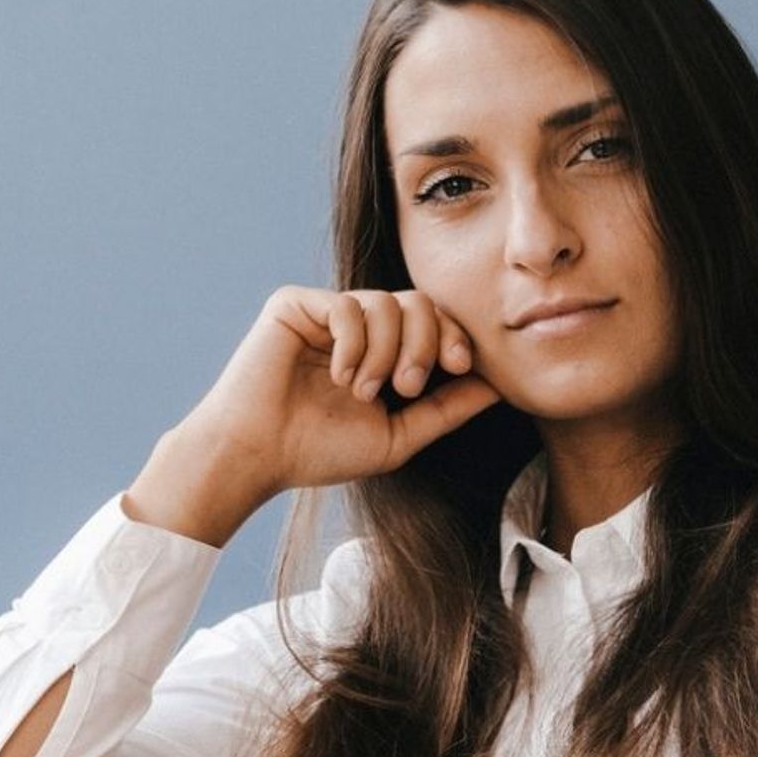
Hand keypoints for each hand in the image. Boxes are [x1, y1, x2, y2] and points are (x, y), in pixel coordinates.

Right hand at [126, 286, 502, 544]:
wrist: (257, 455)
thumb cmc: (317, 452)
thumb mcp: (398, 436)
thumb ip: (447, 409)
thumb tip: (500, 386)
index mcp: (379, 350)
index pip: (433, 321)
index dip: (454, 336)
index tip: (459, 368)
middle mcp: (354, 326)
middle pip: (418, 302)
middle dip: (425, 342)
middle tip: (406, 386)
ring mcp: (324, 312)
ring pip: (387, 302)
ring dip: (385, 351)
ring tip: (363, 391)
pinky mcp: (294, 304)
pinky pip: (349, 306)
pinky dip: (354, 345)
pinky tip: (339, 376)